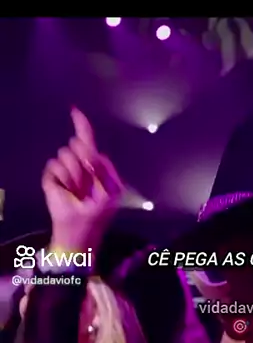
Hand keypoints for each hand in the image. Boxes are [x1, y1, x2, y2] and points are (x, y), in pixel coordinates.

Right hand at [41, 108, 122, 251]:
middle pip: (78, 144)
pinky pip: (54, 166)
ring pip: (65, 154)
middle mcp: (78, 163)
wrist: (80, 231)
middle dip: (85, 161)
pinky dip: (63, 179)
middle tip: (88, 183)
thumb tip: (93, 151)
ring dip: (75, 174)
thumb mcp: (110, 190)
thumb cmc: (97, 212)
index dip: (82, 125)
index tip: (74, 111)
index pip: (87, 139)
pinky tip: (67, 191)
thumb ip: (104, 168)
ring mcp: (64, 170)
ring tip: (78, 191)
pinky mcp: (51, 178)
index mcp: (94, 163)